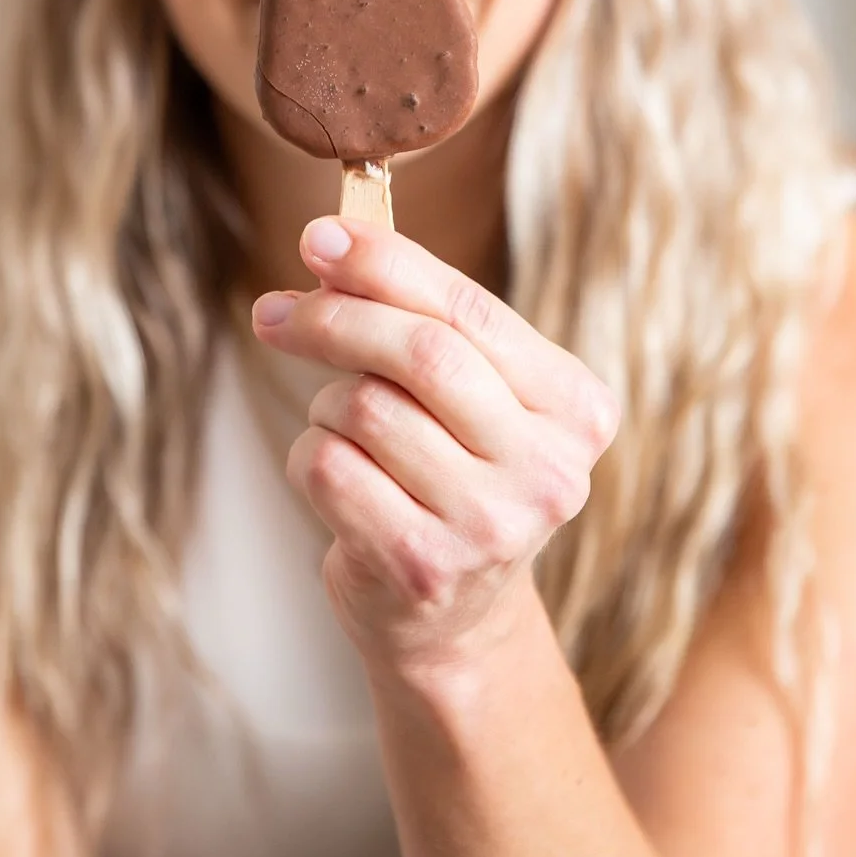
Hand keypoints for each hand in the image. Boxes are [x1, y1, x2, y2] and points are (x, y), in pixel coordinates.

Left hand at [250, 217, 619, 686]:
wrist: (453, 618)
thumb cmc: (452, 471)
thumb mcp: (467, 391)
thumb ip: (418, 314)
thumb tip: (330, 242)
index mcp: (576, 407)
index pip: (470, 310)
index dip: (386, 265)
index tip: (319, 238)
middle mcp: (549, 469)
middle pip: (421, 353)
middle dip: (336, 319)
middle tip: (279, 313)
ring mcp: (490, 525)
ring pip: (365, 408)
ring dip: (327, 402)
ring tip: (342, 425)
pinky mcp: (421, 567)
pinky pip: (329, 467)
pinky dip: (311, 455)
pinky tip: (336, 474)